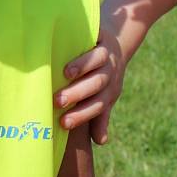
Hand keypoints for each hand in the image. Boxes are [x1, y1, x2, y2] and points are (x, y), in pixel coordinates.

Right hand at [55, 26, 124, 144]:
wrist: (119, 42)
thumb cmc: (104, 75)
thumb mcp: (105, 96)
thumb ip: (100, 116)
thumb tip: (100, 142)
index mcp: (110, 91)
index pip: (97, 105)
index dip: (82, 115)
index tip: (63, 124)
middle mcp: (109, 72)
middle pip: (97, 84)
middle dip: (78, 93)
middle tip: (57, 101)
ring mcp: (106, 52)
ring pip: (97, 59)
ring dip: (83, 66)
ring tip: (65, 73)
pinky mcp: (101, 34)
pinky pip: (94, 37)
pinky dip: (83, 39)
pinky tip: (67, 42)